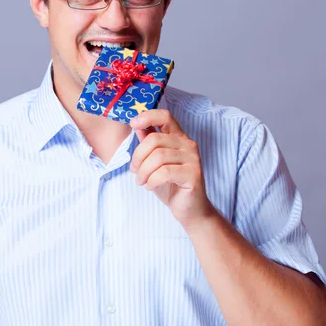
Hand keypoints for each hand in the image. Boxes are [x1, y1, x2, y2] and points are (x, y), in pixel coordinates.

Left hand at [129, 109, 215, 230]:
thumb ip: (149, 144)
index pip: (165, 116)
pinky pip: (164, 173)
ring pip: (157, 157)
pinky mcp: (193, 174)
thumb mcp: (154, 163)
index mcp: (179, 138)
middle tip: (135, 171)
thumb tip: (138, 127)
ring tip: (142, 181)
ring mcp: (193, 159)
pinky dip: (152, 181)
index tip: (133, 123)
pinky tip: (150, 186)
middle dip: (138, 157)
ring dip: (143, 172)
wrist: (189, 210)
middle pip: (154, 140)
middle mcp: (188, 144)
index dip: (147, 116)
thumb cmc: (171, 185)